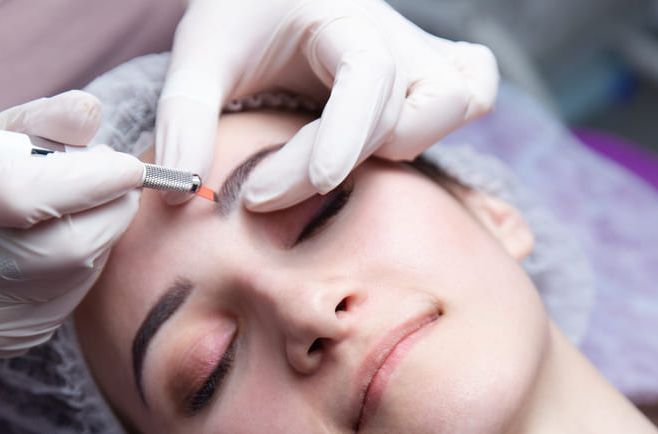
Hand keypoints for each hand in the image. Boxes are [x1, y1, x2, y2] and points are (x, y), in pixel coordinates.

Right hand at [0, 91, 143, 364]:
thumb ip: (39, 122)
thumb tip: (90, 112)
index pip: (26, 195)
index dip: (91, 180)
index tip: (128, 164)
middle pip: (68, 245)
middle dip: (112, 208)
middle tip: (118, 181)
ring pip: (80, 273)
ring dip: (102, 234)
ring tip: (86, 207)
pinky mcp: (9, 338)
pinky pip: (71, 299)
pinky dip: (84, 267)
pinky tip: (65, 246)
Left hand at [156, 0, 498, 209]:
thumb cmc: (241, 15)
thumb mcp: (202, 52)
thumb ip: (186, 115)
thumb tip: (183, 190)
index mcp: (342, 18)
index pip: (366, 77)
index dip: (339, 138)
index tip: (277, 191)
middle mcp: (395, 36)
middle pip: (412, 107)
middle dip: (343, 159)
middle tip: (267, 187)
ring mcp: (421, 54)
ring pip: (460, 101)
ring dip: (403, 147)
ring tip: (329, 166)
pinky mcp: (431, 73)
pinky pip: (474, 92)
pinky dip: (447, 124)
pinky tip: (391, 144)